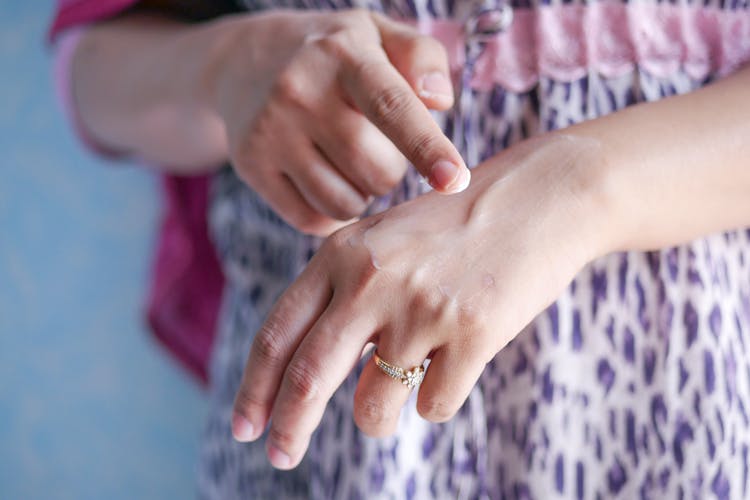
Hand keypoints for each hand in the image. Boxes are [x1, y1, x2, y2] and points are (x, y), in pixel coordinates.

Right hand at [211, 9, 469, 234]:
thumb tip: (439, 101)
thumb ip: (421, 57)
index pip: (391, 106)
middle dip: (390, 172)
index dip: (426, 147)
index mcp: (343, 54)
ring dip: (361, 194)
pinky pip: (312, 220)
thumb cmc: (332, 56)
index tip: (453, 179)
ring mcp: (271, 131)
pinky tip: (324, 180)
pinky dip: (330, 212)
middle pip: (376, 171)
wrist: (242, 61)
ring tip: (346, 161)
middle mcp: (300, 90)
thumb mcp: (376, 34)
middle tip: (374, 146)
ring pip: (345, 203)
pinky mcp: (251, 165)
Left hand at [230, 134, 611, 468]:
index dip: (254, 387)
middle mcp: (373, 281)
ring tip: (396, 399)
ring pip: (374, 406)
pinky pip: (434, 406)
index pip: (278, 334)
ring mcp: (422, 309)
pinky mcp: (472, 334)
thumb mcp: (382, 240)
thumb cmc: (454, 226)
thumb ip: (340, 293)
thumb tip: (305, 377)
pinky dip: (436, 400)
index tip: (244, 427)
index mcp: (342, 254)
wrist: (536, 198)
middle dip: (289, 428)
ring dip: (377, 420)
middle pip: (308, 378)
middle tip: (280, 457)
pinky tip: (456, 362)